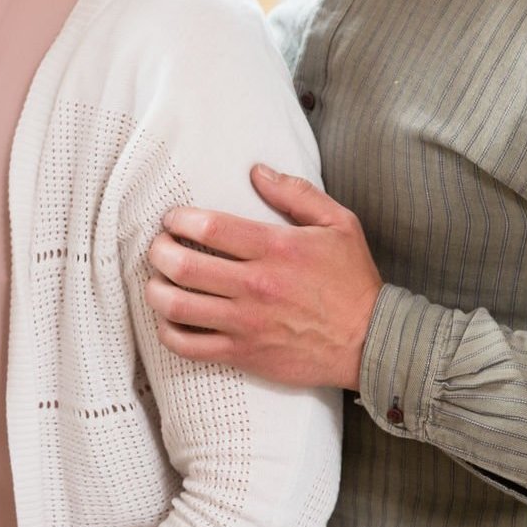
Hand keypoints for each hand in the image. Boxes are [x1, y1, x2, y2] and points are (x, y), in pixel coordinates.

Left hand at [141, 164, 380, 390]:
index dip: (179, 219)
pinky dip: (168, 333)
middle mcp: (256, 286)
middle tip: (159, 246)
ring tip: (156, 281)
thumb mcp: (339, 224)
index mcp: (276, 249)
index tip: (173, 219)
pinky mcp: (244, 354)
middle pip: (183, 266)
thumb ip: (296, 193)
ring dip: (155, 291)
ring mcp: (246, 323)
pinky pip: (189, 347)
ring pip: (178, 308)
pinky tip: (169, 320)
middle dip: (159, 252)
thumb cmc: (353, 281)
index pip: (209, 228)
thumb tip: (257, 172)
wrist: (371, 341)